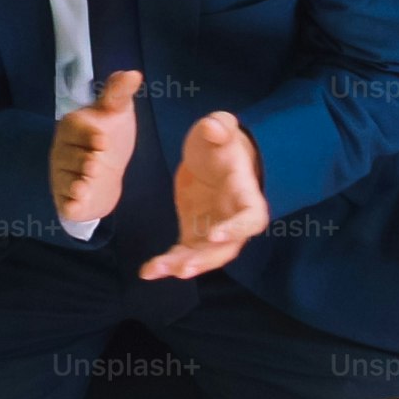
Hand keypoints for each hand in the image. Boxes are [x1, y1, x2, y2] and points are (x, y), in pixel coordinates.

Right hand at [51, 71, 141, 225]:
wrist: (104, 174)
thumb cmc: (107, 137)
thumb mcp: (115, 113)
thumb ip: (119, 93)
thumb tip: (133, 73)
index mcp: (72, 127)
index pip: (78, 130)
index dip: (90, 136)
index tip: (103, 141)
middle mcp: (63, 151)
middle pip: (71, 156)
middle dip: (83, 162)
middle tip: (94, 164)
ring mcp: (62, 175)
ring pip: (67, 180)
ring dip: (76, 184)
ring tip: (83, 188)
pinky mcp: (66, 197)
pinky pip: (65, 201)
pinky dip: (70, 203)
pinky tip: (77, 204)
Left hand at [140, 112, 268, 280]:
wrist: (213, 159)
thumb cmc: (221, 143)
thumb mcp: (222, 128)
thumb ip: (221, 126)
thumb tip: (214, 127)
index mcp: (245, 196)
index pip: (250, 219)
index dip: (236, 229)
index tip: (215, 234)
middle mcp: (233, 221)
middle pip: (225, 249)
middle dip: (204, 260)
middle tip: (183, 268)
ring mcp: (213, 232)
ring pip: (202, 257)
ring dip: (181, 266)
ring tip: (156, 270)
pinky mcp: (195, 235)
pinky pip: (183, 254)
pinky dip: (166, 264)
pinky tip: (147, 271)